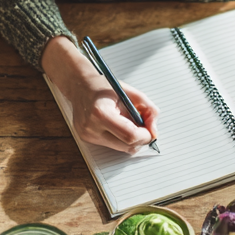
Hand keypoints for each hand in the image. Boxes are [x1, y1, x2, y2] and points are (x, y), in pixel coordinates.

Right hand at [41, 35, 159, 153]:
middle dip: (140, 139)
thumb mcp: (130, 92)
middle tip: (143, 126)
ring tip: (128, 122)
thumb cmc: (104, 87)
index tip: (151, 130)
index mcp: (101, 112)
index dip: (145, 135)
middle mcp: (91, 127)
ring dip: (130, 139)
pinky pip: (112, 145)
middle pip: (126, 146)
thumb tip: (154, 129)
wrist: (80, 86)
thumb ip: (148, 109)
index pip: (129, 135)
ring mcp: (87, 135)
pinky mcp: (86, 139)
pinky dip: (120, 138)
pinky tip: (117, 124)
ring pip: (120, 148)